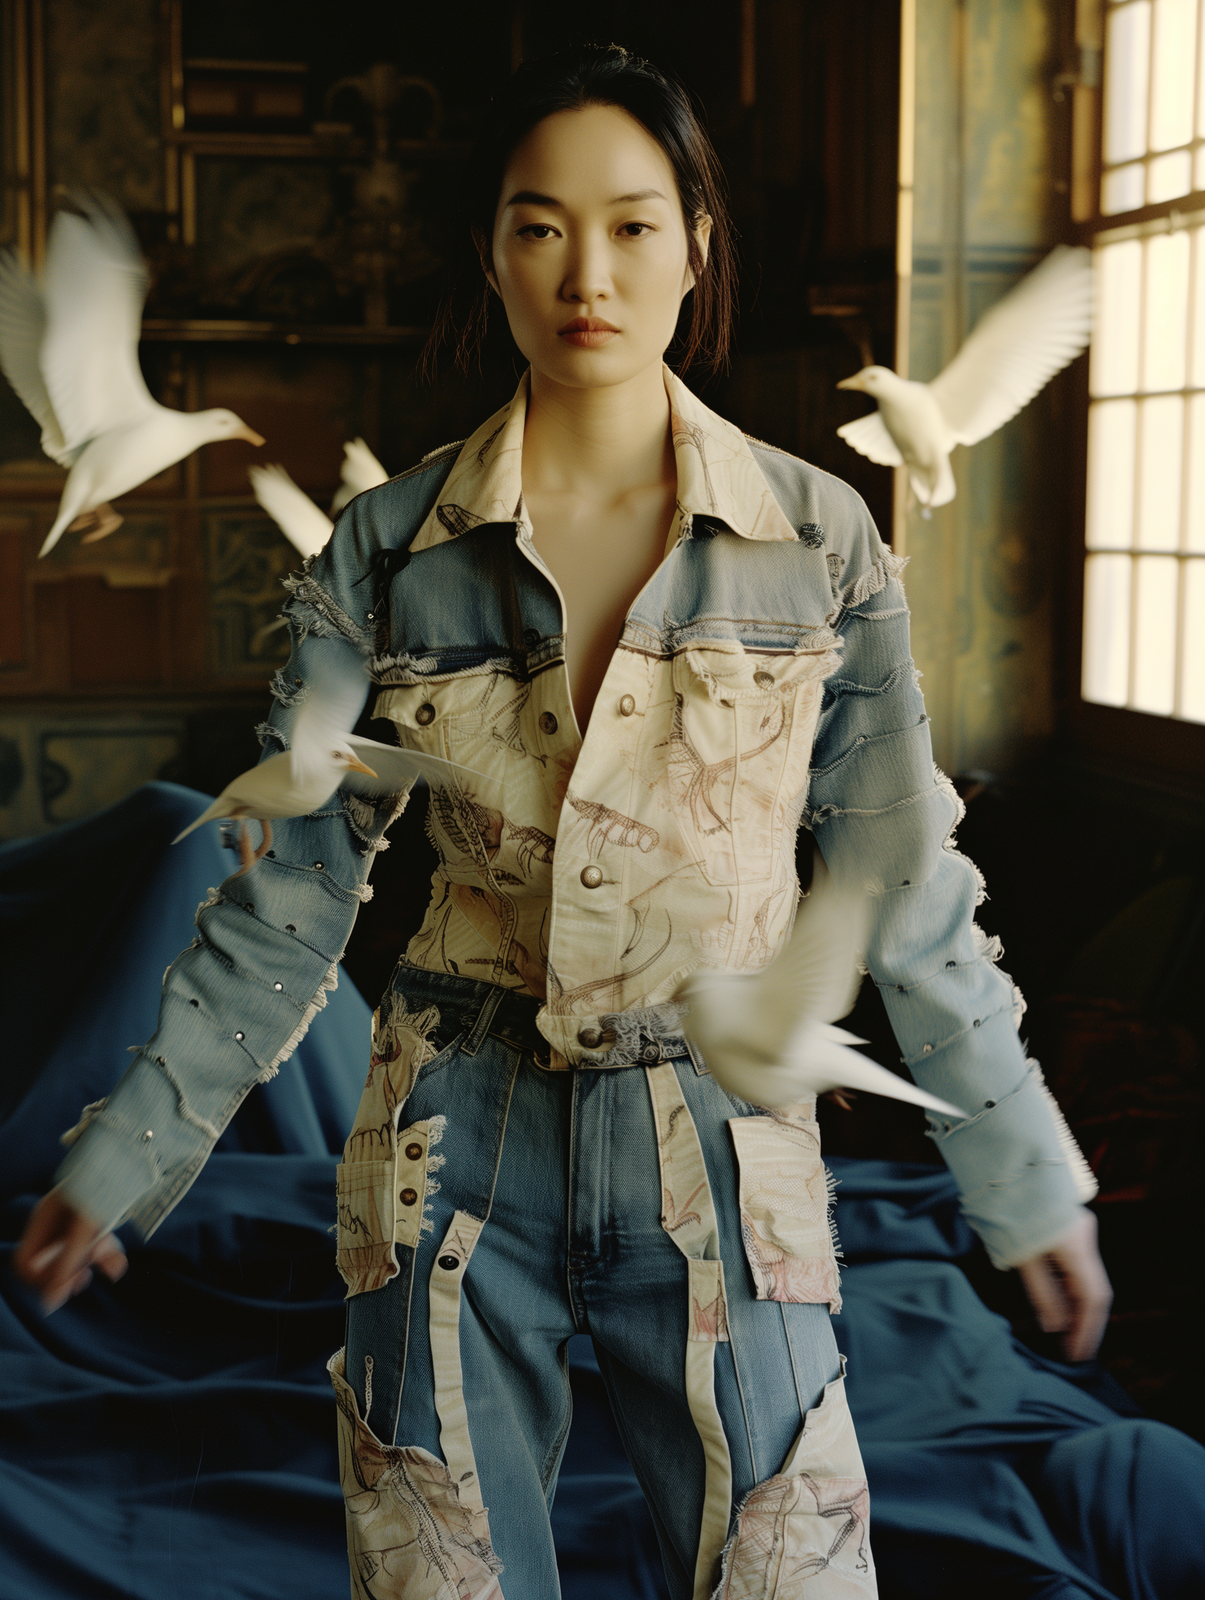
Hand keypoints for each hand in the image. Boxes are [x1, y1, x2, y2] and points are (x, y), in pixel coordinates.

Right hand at [12, 1186, 126, 1313]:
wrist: (137, 1156)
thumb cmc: (107, 1186)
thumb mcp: (87, 1224)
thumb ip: (68, 1262)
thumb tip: (49, 1303)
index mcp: (43, 1218)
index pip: (24, 1262)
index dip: (40, 1278)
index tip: (65, 1279)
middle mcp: (55, 1223)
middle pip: (49, 1264)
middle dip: (69, 1272)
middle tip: (85, 1276)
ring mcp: (76, 1225)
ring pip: (76, 1259)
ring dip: (91, 1264)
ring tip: (110, 1263)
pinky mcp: (97, 1227)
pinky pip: (95, 1251)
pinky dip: (107, 1259)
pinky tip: (116, 1265)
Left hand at [1015, 1208, 1111, 1361]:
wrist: (1005, 1168)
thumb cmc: (1008, 1210)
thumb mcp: (1020, 1256)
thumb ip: (1041, 1292)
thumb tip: (1056, 1326)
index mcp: (1077, 1247)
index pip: (1093, 1298)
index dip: (1087, 1330)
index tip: (1077, 1355)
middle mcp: (1085, 1239)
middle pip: (1094, 1289)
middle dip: (1085, 1322)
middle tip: (1072, 1350)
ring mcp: (1079, 1231)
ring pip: (1086, 1278)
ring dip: (1077, 1307)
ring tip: (1065, 1335)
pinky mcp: (1069, 1227)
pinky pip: (1077, 1266)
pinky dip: (1070, 1288)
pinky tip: (1059, 1304)